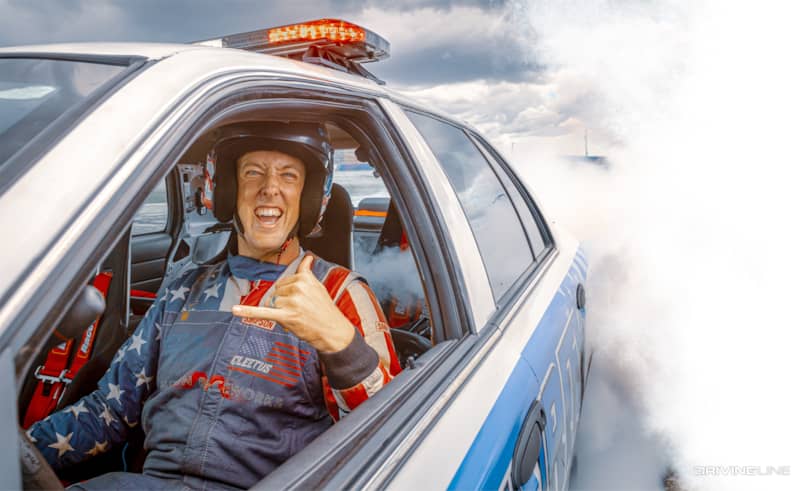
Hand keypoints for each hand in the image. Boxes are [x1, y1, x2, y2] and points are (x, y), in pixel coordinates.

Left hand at [231, 254, 354, 352]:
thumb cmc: (325, 310)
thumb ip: (307, 272)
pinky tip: (235, 310)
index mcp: (304, 278)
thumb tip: (307, 257)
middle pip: (276, 293)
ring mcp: (291, 302)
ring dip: (282, 313)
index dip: (289, 294)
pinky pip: (263, 312)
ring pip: (273, 304)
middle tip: (301, 311)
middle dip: (284, 304)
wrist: (333, 330)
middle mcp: (297, 287)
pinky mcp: (286, 316)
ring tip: (298, 317)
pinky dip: (247, 312)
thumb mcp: (318, 287)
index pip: (283, 283)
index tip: (301, 301)